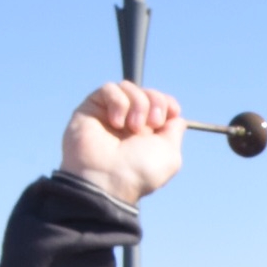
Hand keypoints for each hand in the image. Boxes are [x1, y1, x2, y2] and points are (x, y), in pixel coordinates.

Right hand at [60, 82, 184, 205]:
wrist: (107, 179)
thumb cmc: (138, 172)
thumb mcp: (170, 155)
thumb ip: (174, 132)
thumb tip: (176, 116)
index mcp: (149, 132)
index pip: (161, 102)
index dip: (167, 102)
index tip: (171, 113)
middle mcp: (129, 121)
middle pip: (147, 92)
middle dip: (155, 102)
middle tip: (152, 123)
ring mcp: (109, 114)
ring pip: (128, 87)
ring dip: (138, 104)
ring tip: (132, 127)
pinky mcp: (91, 108)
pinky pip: (109, 89)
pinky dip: (118, 102)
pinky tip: (116, 122)